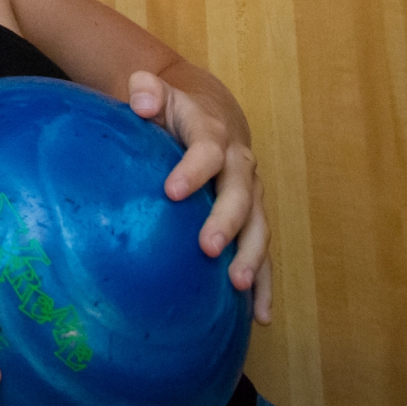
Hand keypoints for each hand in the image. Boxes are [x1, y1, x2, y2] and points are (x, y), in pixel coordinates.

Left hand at [129, 71, 272, 322]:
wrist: (211, 114)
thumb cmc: (172, 109)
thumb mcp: (157, 91)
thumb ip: (146, 90)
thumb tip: (141, 97)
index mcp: (213, 135)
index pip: (206, 151)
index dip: (192, 169)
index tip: (171, 191)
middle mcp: (239, 166)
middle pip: (239, 194)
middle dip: (227, 221)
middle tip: (208, 247)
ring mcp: (251, 194)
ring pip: (259, 227)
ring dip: (252, 257)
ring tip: (237, 285)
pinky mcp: (253, 220)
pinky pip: (263, 254)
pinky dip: (265, 284)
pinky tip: (260, 315)